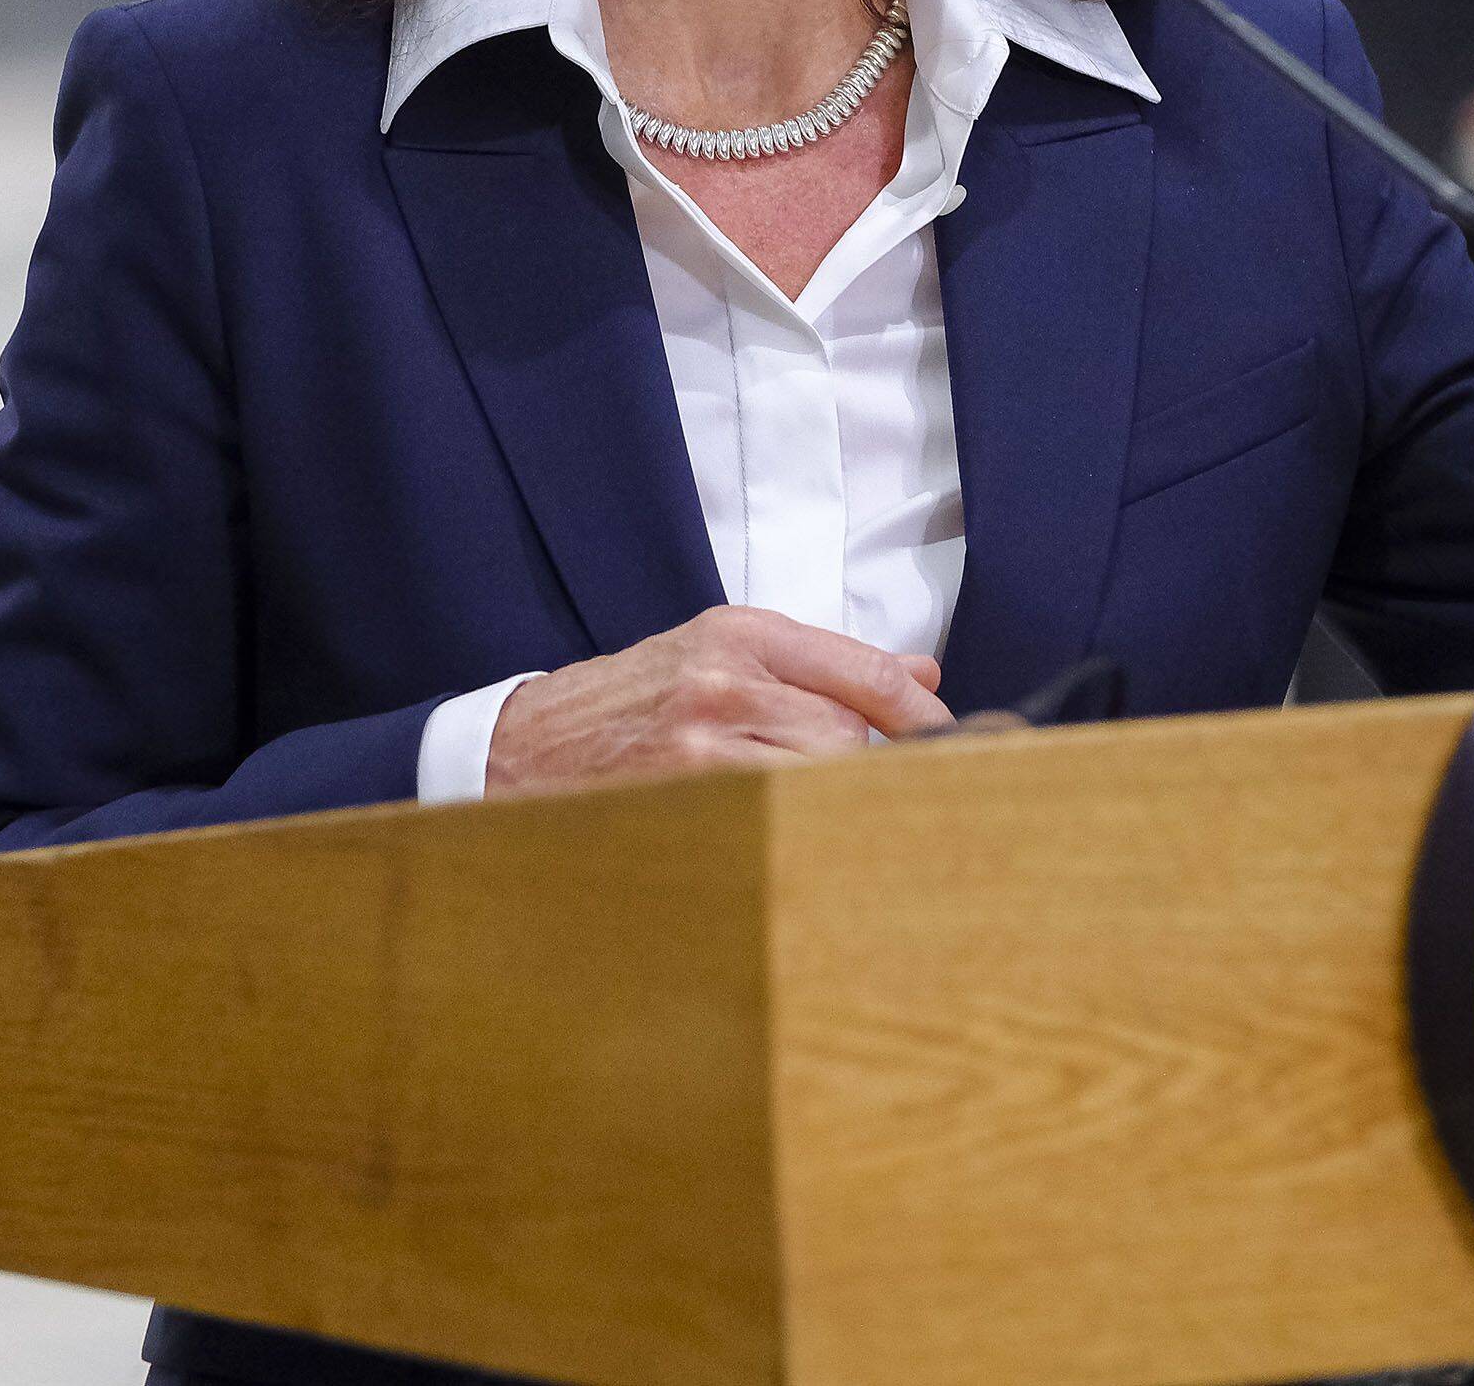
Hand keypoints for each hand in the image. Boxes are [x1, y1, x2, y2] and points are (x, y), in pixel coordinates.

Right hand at [482, 603, 949, 796]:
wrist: (517, 750)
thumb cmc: (623, 705)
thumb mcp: (715, 654)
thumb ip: (820, 665)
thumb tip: (923, 678)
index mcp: (739, 633)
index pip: (868, 673)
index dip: (924, 718)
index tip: (956, 745)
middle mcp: (726, 678)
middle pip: (853, 732)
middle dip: (873, 767)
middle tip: (885, 797)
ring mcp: (705, 741)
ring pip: (820, 777)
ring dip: (835, 802)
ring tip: (824, 818)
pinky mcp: (686, 795)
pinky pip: (777, 817)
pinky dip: (797, 830)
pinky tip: (793, 840)